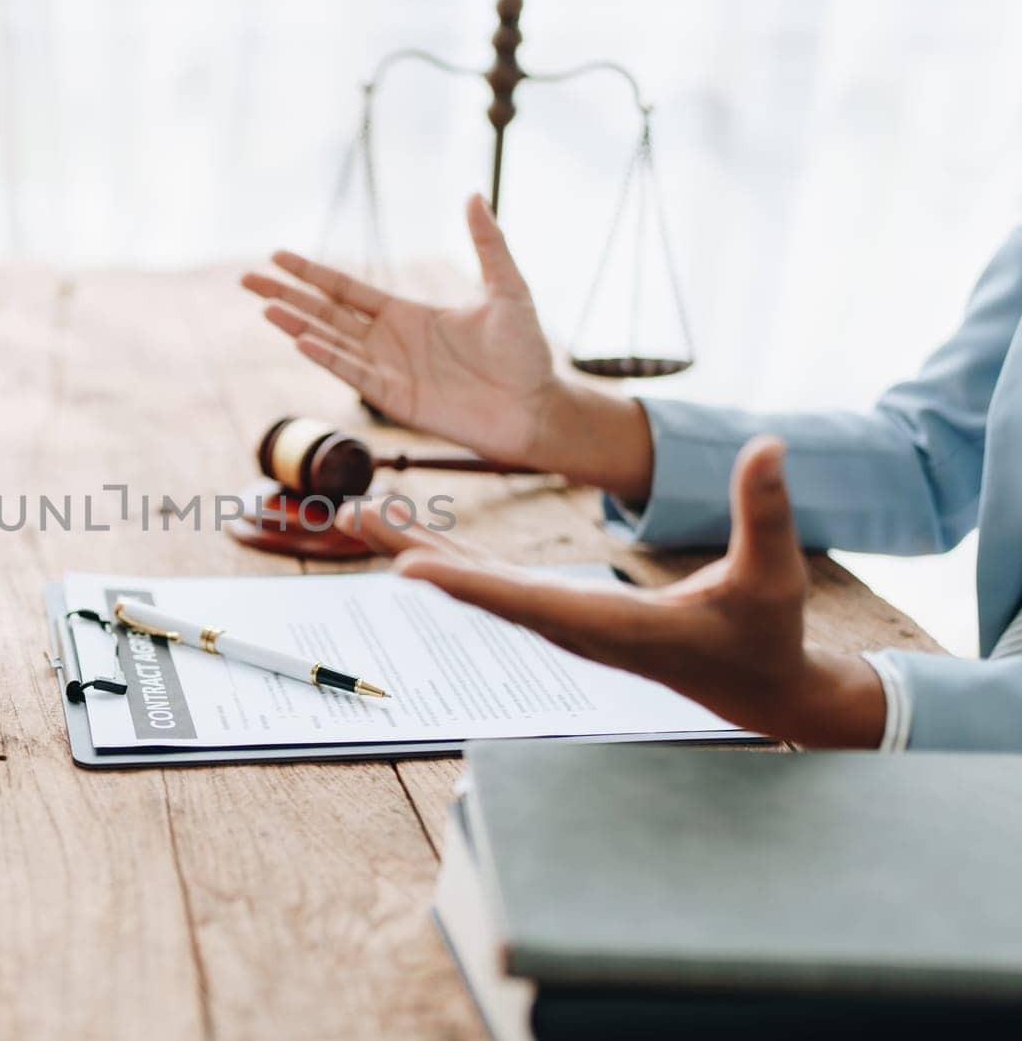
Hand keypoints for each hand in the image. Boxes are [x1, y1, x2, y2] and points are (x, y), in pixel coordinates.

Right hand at [243, 193, 653, 499]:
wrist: (536, 406)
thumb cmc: (525, 352)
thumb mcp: (507, 288)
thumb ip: (487, 244)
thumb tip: (474, 195)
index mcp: (406, 313)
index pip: (346, 289)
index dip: (312, 273)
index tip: (277, 256)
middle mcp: (388, 341)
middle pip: (325, 313)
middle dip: (286, 296)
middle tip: (246, 280)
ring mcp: (387, 371)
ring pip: (330, 343)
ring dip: (297, 326)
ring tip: (264, 308)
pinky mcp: (395, 400)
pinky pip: (353, 375)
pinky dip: (326, 358)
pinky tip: (300, 341)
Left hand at [338, 435, 886, 746]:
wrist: (758, 685)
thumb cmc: (765, 633)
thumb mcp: (775, 573)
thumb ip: (766, 512)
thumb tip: (767, 444)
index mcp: (609, 627)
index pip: (526, 603)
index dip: (465, 586)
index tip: (405, 572)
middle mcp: (570, 628)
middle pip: (478, 590)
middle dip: (414, 554)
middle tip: (353, 516)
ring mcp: (561, 624)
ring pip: (476, 585)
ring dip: (420, 551)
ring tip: (363, 515)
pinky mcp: (563, 613)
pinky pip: (493, 584)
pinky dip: (452, 560)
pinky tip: (418, 541)